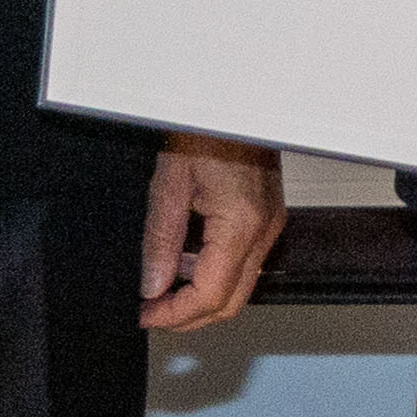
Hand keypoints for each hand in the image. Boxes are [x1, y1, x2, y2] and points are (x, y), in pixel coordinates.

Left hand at [141, 131, 285, 327]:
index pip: (210, 295)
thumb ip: (160, 241)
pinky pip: (244, 262)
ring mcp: (269, 225)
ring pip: (239, 286)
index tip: (146, 315)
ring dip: (201, 296)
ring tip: (163, 287)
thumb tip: (152, 284)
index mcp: (241, 224)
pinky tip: (186, 262)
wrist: (235, 99)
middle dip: (189, 316)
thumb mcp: (169, 183)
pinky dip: (214, 273)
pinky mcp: (267, 218)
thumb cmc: (206, 126)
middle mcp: (263, 230)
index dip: (174, 314)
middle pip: (231, 303)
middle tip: (153, 313)